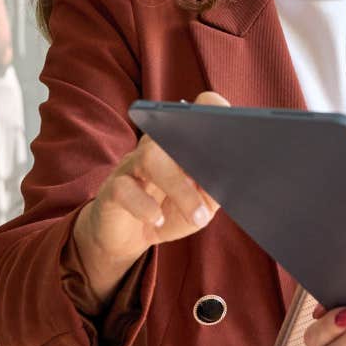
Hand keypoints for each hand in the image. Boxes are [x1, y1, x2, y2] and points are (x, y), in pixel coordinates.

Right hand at [69, 92, 225, 309]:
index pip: (192, 113)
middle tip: (218, 177)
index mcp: (179, 145)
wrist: (127, 236)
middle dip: (198, 150)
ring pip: (151, 158)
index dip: (210, 109)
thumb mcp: (200, 205)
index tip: (233, 127)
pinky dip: (144, 206)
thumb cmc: (169, 212)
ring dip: (179, 189)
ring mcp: (132, 165)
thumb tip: (229, 182)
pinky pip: (124, 189)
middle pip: (172, 132)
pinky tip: (158, 218)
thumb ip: (214, 192)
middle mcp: (155, 147)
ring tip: (197, 216)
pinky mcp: (112, 189)